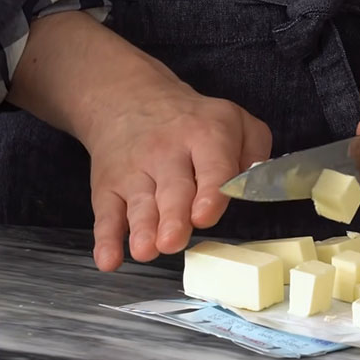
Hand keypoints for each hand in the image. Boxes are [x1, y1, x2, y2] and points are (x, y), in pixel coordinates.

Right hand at [9, 12, 270, 270]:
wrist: (131, 100)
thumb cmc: (193, 123)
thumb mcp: (235, 121)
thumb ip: (254, 152)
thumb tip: (253, 185)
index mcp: (206, 136)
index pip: (212, 166)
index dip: (209, 192)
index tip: (205, 215)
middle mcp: (168, 153)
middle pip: (173, 189)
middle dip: (173, 216)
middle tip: (173, 240)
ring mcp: (135, 171)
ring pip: (139, 203)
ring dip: (141, 229)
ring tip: (145, 250)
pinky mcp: (109, 186)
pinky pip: (105, 214)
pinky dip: (105, 239)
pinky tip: (108, 259)